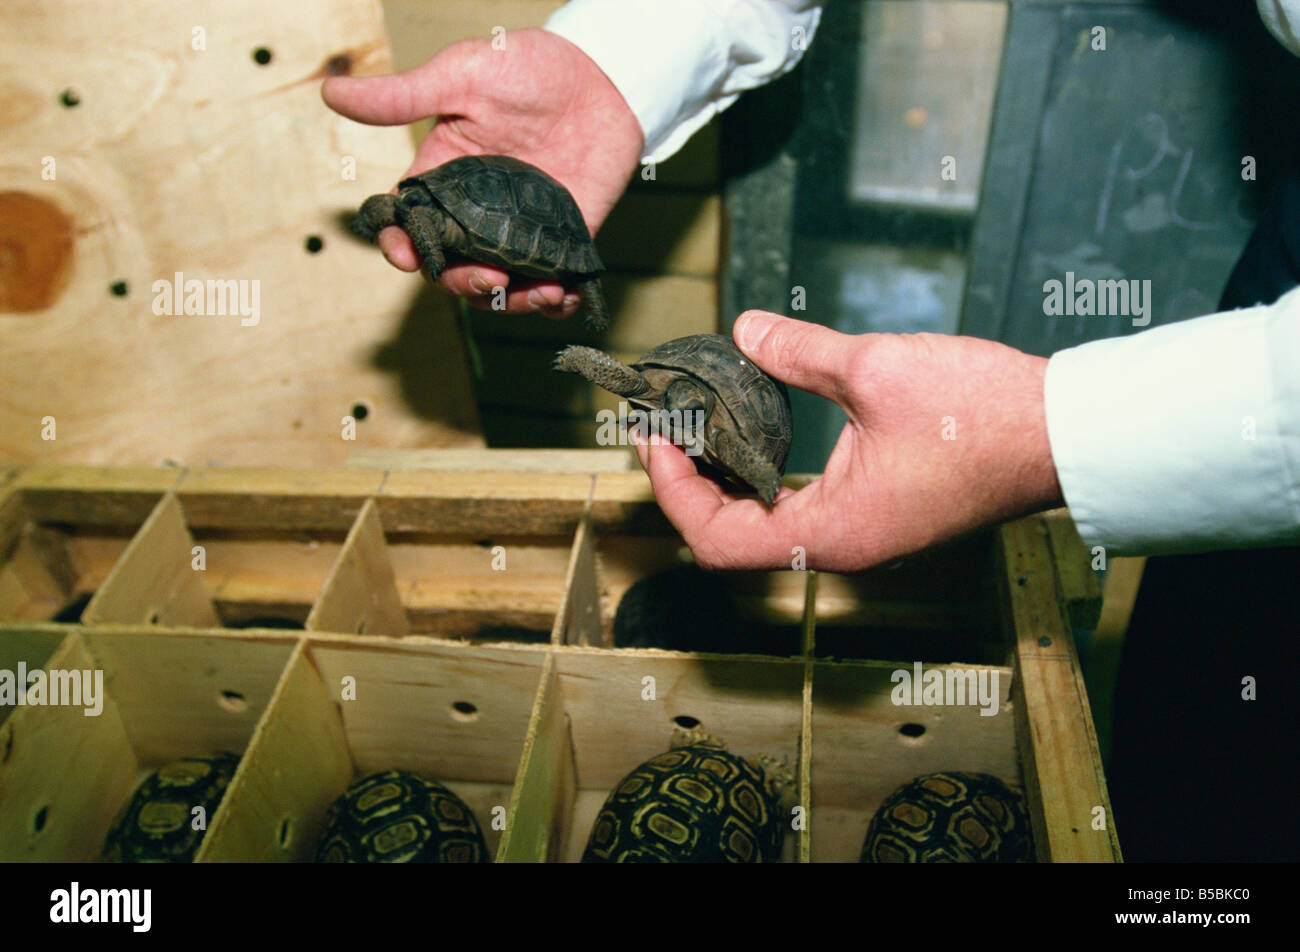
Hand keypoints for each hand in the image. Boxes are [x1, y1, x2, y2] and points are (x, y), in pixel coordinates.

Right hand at [322, 29, 642, 317]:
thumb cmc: (527, 68)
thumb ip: (402, 97)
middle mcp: (478, 215)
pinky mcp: (564, 240)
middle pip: (452, 270)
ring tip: (536, 294)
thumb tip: (330, 92)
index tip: (406, 257)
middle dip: (461, 284)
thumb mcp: (460, 76)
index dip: (401, 249)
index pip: (410, 228)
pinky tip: (564, 295)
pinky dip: (557, 302)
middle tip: (487, 276)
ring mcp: (521, 232)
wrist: (601, 74)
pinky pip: (555, 285)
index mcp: (443, 181)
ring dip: (512, 303)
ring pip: (502, 288)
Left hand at [635, 312, 1064, 572]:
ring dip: (725, 481)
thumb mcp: (876, 368)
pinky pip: (799, 512)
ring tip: (700, 424)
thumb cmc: (981, 412)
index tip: (654, 437)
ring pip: (764, 528)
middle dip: (690, 485)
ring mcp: (862, 536)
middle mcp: (840, 548)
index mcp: (830, 533)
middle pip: (732, 540)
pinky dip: (764, 478)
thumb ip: (799, 353)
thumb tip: (744, 330)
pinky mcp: (879, 515)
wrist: (1062, 433)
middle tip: (666, 428)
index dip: (673, 491)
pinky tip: (756, 431)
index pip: (717, 539)